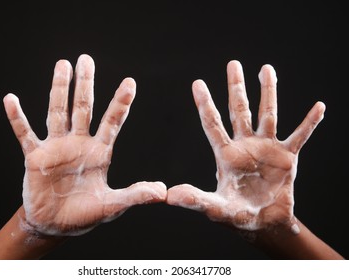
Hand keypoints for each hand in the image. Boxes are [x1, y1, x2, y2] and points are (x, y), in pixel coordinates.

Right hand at [3, 54, 165, 235]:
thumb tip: (162, 192)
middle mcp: (79, 143)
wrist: (57, 225)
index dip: (120, 103)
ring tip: (62, 64)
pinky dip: (17, 118)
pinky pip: (25, 134)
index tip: (129, 83)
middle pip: (83, 108)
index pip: (112, 122)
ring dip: (58, 90)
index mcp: (99, 152)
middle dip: (85, 84)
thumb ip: (135, 195)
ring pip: (58, 112)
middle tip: (86, 59)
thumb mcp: (113, 205)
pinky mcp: (35, 157)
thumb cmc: (86, 214)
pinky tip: (10, 99)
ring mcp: (56, 147)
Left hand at [167, 60, 324, 232]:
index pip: (212, 124)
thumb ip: (195, 200)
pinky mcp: (287, 157)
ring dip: (268, 92)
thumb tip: (169, 195)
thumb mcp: (215, 208)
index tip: (197, 83)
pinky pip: (300, 136)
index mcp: (226, 155)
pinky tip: (319, 107)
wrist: (263, 223)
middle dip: (236, 87)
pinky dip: (309, 123)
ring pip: (268, 114)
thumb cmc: (236, 215)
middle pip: (239, 110)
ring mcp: (266, 148)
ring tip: (266, 68)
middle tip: (232, 64)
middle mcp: (245, 146)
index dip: (205, 104)